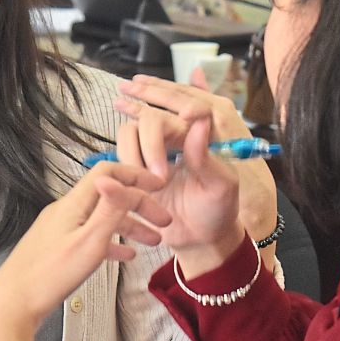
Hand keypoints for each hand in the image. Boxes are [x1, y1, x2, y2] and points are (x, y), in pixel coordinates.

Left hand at [0, 163, 169, 340]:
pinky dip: (111, 242)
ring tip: (154, 241)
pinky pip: (90, 238)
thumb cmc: (48, 277)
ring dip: (129, 226)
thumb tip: (120, 178)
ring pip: (101, 219)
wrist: (11, 307)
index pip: (107, 174)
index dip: (135, 175)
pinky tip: (126, 255)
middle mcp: (64, 212)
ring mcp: (59, 230)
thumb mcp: (89, 242)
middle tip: (164, 222)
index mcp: (72, 205)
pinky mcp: (56, 249)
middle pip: (108, 197)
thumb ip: (108, 210)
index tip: (159, 185)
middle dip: (139, 205)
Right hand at [114, 77, 267, 272]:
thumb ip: (207, 155)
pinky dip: (122, 167)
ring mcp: (151, 150)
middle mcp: (174, 135)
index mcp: (199, 134)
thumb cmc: (218, 210)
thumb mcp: (221, 185)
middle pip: (150, 116)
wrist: (199, 238)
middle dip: (150, 143)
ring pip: (129, 131)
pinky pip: (118, 155)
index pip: (182, 104)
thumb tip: (199, 121)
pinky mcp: (134, 166)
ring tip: (152, 185)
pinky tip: (132, 186)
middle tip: (160, 178)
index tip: (180, 117)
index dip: (173, 102)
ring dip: (133, 156)